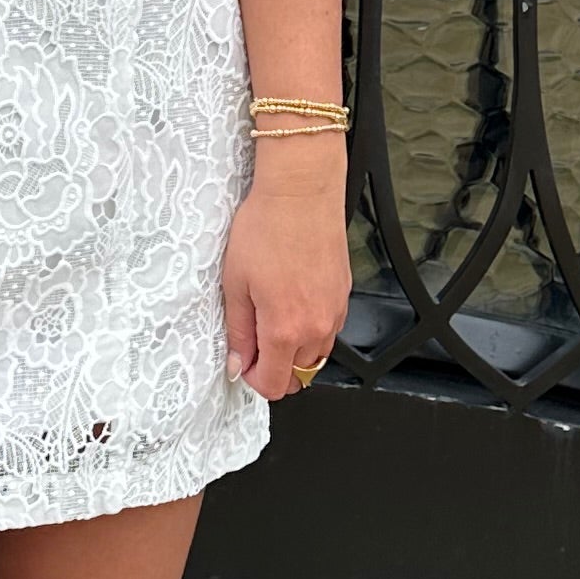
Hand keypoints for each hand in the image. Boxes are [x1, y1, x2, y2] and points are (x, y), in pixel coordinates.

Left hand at [222, 134, 351, 401]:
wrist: (301, 193)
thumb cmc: (266, 229)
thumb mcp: (236, 282)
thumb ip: (238, 330)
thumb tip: (238, 363)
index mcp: (285, 329)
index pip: (274, 385)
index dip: (253, 379)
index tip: (242, 361)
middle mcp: (316, 328)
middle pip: (298, 376)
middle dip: (273, 367)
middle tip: (253, 339)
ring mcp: (334, 313)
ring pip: (315, 357)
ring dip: (293, 352)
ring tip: (271, 318)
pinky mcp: (344, 296)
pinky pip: (328, 332)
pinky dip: (310, 332)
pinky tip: (292, 304)